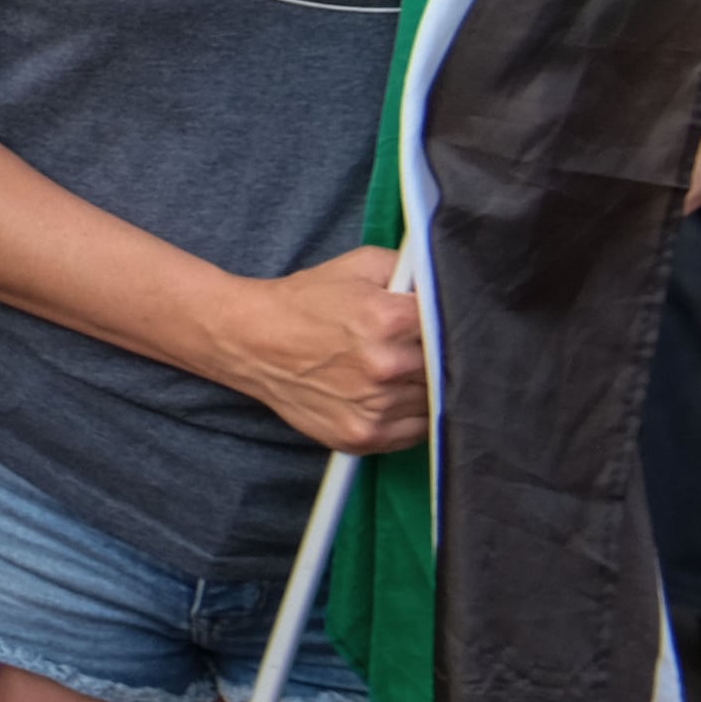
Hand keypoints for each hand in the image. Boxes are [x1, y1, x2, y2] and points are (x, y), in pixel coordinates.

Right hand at [210, 243, 429, 453]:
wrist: (250, 339)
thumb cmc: (306, 301)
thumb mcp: (358, 265)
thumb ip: (411, 269)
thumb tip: (448, 285)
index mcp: (389, 319)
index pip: (450, 327)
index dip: (444, 324)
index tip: (432, 326)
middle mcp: (386, 366)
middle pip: (446, 368)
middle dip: (434, 357)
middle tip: (412, 348)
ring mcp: (375, 407)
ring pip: (434, 402)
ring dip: (423, 388)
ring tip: (395, 371)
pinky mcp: (362, 436)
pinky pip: (415, 434)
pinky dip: (410, 417)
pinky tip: (389, 396)